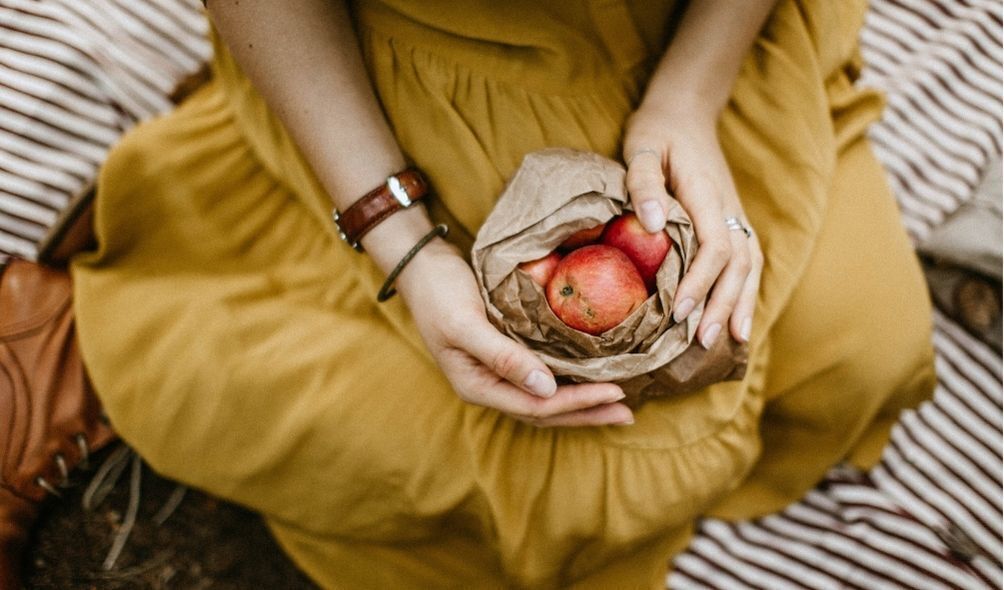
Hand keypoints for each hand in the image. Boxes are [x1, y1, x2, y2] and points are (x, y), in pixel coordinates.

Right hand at [395, 239, 633, 426]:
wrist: (421, 267)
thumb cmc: (440, 292)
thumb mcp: (466, 323)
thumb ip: (503, 356)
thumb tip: (547, 388)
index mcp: (477, 386)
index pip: (537, 406)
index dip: (578, 402)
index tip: (616, 390)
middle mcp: (489, 386)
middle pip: (545, 412)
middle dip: (587, 413)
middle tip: (628, 412)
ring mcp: (496, 373)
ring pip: (545, 398)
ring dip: (581, 403)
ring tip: (616, 404)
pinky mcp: (505, 354)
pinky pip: (542, 377)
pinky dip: (569, 381)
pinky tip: (590, 375)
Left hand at [621, 105, 762, 346]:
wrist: (685, 112)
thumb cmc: (656, 132)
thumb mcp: (641, 147)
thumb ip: (643, 184)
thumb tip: (653, 224)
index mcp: (707, 194)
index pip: (715, 246)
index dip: (700, 282)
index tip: (678, 312)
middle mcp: (728, 208)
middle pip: (738, 265)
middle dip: (722, 305)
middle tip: (700, 342)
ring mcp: (734, 215)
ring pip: (749, 266)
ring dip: (740, 304)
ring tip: (729, 343)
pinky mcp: (731, 221)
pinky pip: (746, 261)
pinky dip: (744, 292)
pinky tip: (736, 320)